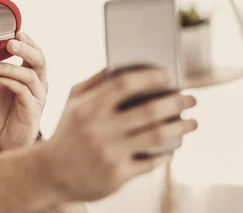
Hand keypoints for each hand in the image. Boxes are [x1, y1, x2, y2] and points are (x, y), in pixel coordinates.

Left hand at [0, 31, 47, 150]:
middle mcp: (39, 85)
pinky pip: (23, 91)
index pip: (35, 53)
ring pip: (31, 75)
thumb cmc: (0, 114)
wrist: (2, 141)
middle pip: (40, 60)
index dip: (28, 41)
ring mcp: (38, 98)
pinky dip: (8, 81)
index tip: (16, 30)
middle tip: (9, 42)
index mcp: (31, 76)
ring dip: (10, 67)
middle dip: (25, 49)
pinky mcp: (33, 110)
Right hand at [38, 66, 196, 202]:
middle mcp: (99, 130)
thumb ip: (95, 81)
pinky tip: (174, 145)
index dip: (149, 77)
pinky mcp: (117, 176)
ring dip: (181, 127)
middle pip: (149, 111)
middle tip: (191, 98)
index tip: (167, 74)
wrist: (51, 173)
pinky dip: (167, 152)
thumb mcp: (72, 102)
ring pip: (157, 136)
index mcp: (87, 108)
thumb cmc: (67, 131)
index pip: (123, 85)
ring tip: (192, 121)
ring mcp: (109, 154)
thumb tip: (126, 65)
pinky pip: (151, 161)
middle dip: (176, 102)